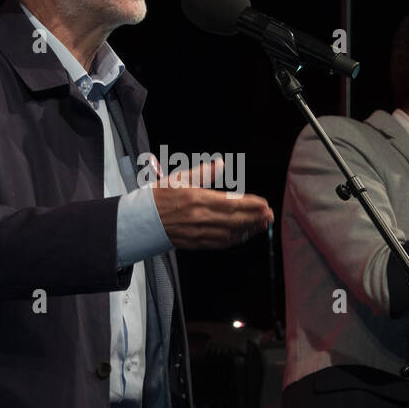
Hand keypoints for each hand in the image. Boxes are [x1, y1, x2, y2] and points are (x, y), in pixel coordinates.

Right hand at [152, 158, 273, 248]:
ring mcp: (197, 232)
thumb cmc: (157, 197)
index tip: (264, 204)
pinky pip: (219, 243)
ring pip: (229, 233)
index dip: (251, 205)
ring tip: (261, 225)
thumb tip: (219, 164)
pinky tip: (242, 235)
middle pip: (234, 219)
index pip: (231, 202)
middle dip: (255, 218)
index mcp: (196, 199)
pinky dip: (234, 239)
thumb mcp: (179, 179)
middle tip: (269, 216)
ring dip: (248, 230)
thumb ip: (202, 173)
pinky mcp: (194, 243)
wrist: (139, 220)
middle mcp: (199, 217)